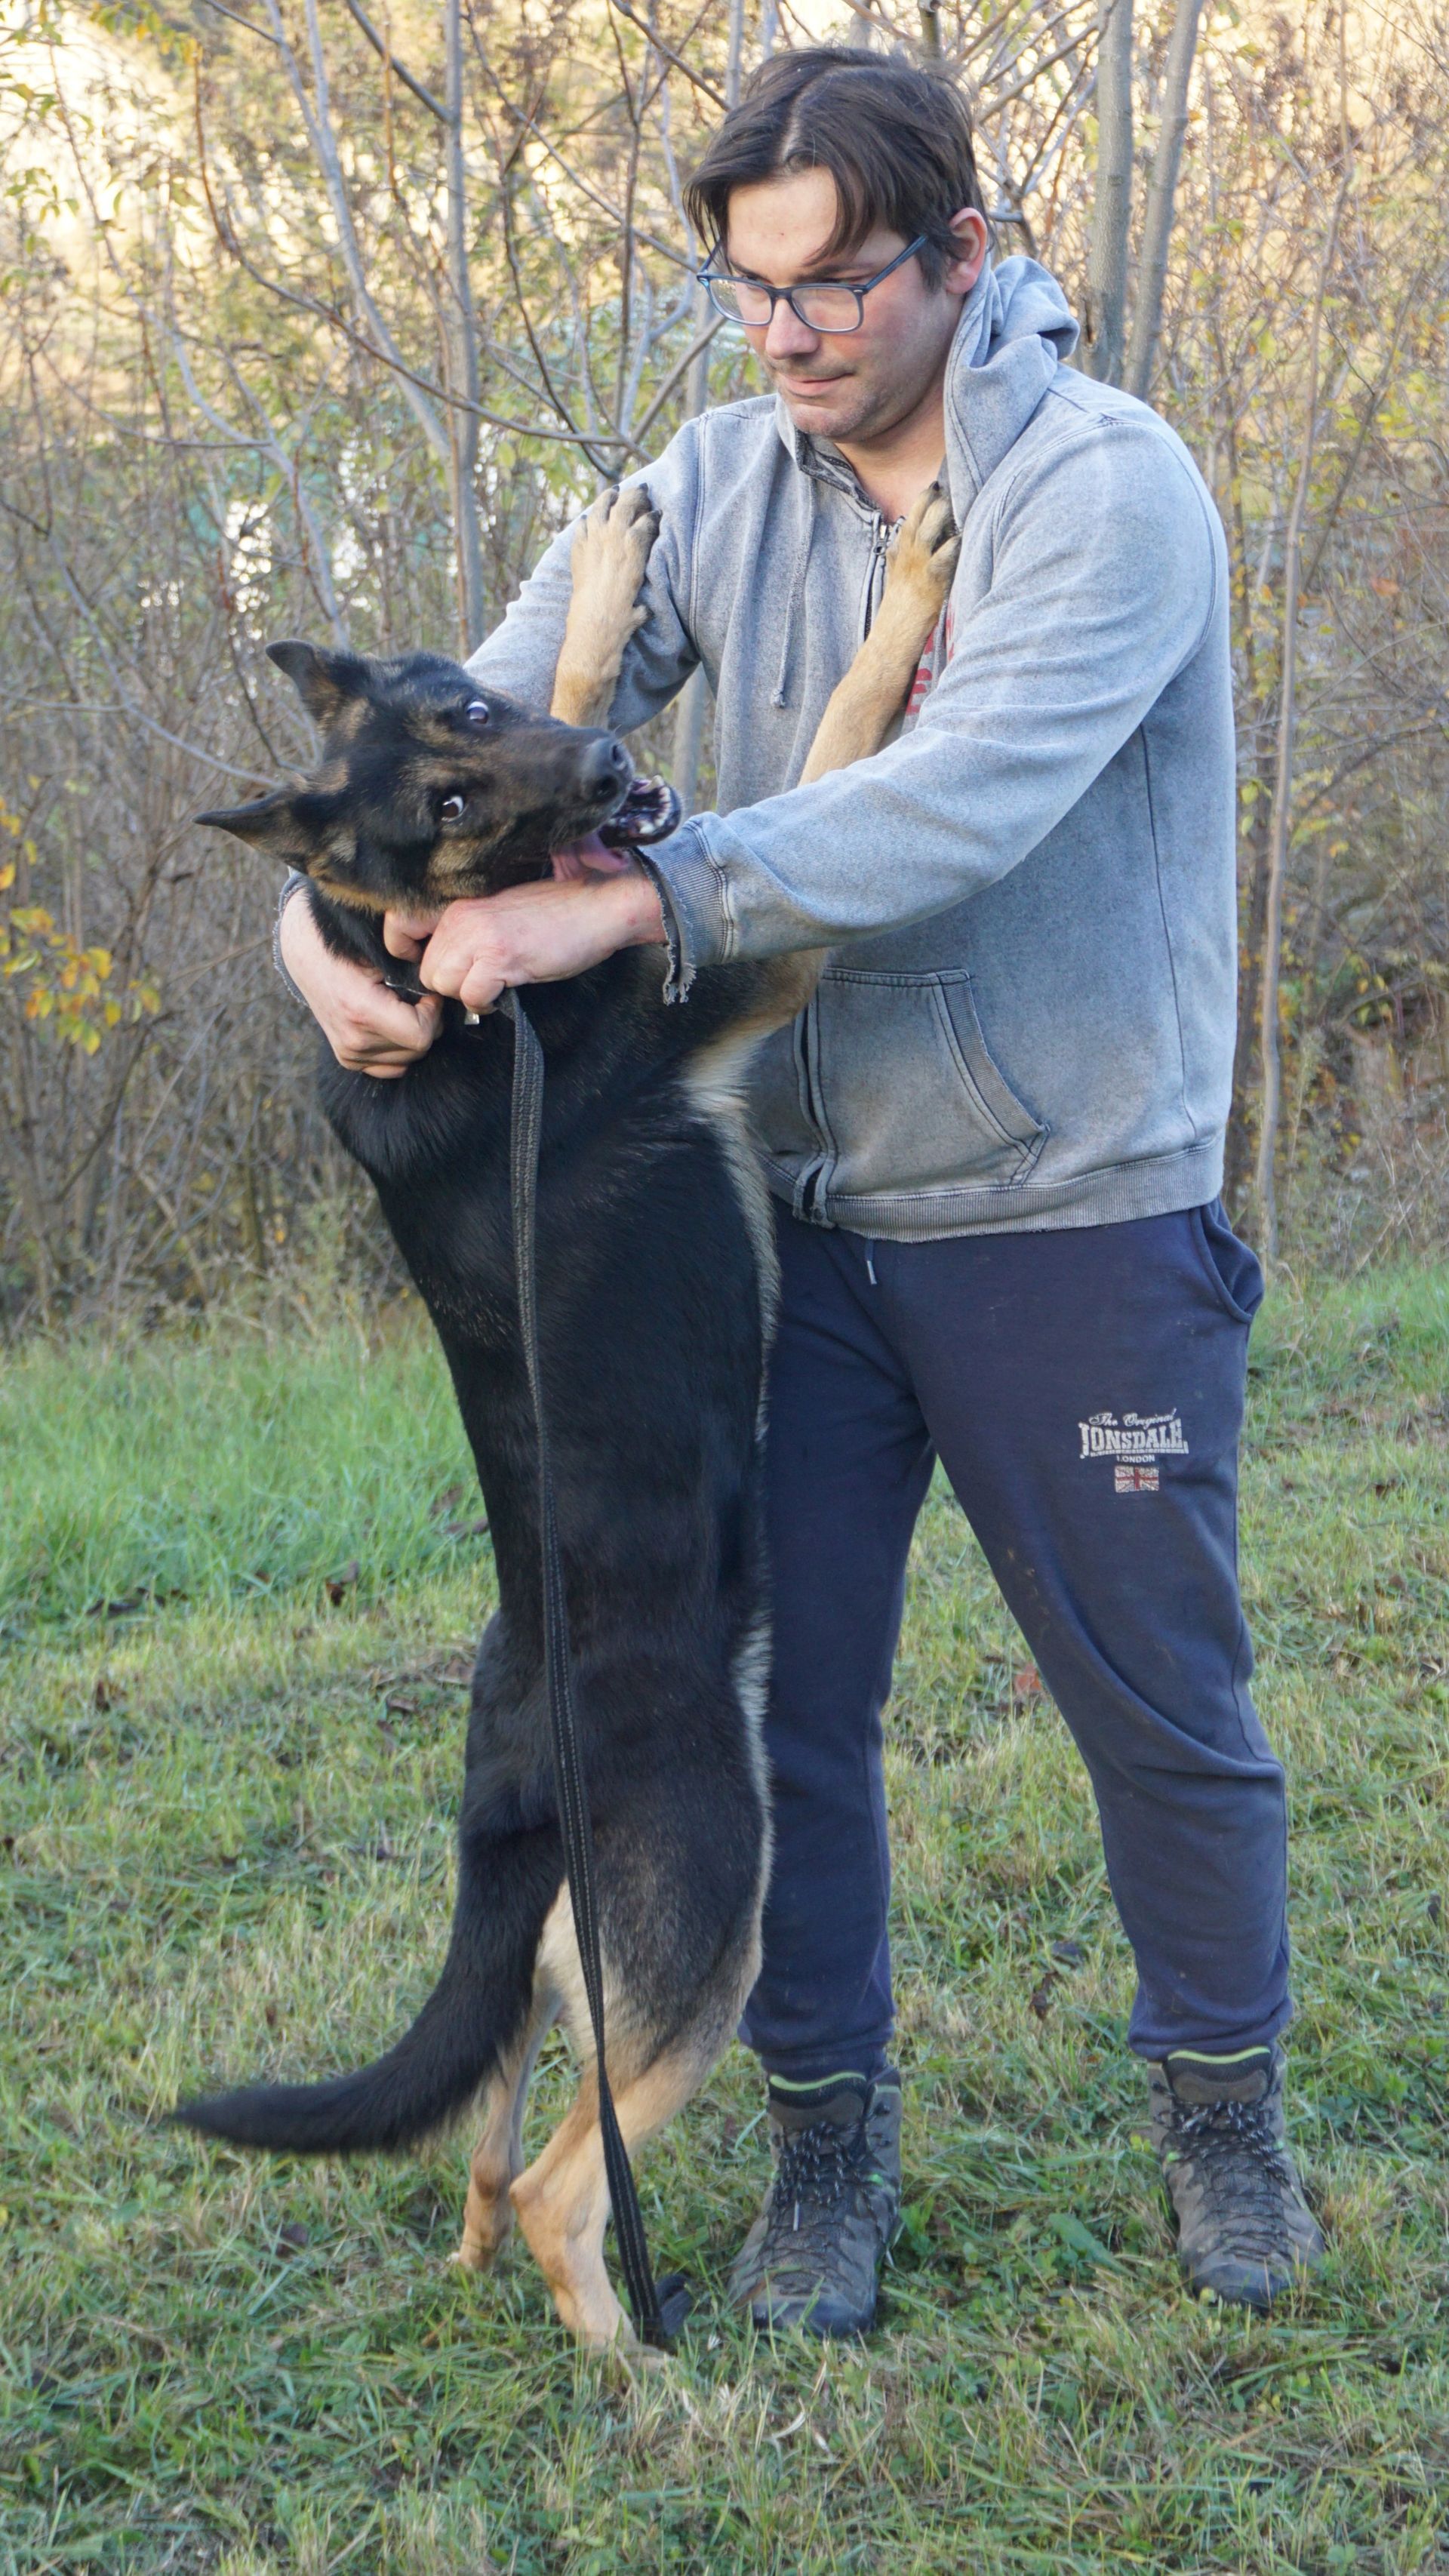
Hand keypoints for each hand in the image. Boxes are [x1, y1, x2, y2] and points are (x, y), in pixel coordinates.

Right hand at [279, 887, 442, 1076]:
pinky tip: (392, 1024)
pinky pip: (391, 1067)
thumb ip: (412, 971)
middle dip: (426, 1023)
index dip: (432, 1014)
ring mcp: (349, 1054)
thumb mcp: (382, 951)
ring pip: (407, 1059)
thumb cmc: (347, 946)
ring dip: (412, 1035)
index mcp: (361, 1011)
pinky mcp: (348, 1059)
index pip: (421, 1036)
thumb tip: (445, 985)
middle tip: (416, 999)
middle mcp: (354, 1040)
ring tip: (400, 1008)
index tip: (428, 994)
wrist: (308, 956)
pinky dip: (399, 1049)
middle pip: (417, 1049)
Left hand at [401, 855, 665, 1017]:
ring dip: (469, 993)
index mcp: (458, 903)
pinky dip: (489, 1003)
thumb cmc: (556, 912)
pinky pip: (473, 996)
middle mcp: (461, 916)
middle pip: (427, 971)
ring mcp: (480, 935)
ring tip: (496, 984)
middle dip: (452, 984)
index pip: (400, 928)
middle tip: (482, 981)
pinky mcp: (501, 956)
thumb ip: (467, 931)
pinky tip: (507, 991)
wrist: (598, 904)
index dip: (409, 956)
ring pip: (444, 984)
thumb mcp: (499, 911)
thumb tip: (443, 964)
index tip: (437, 969)